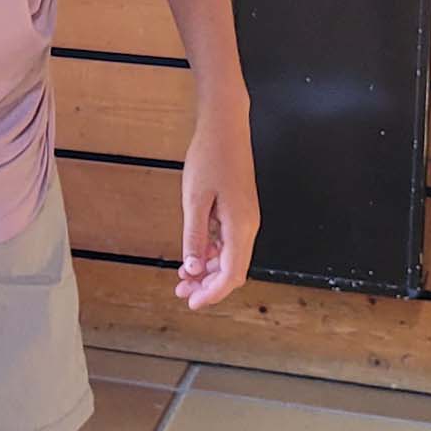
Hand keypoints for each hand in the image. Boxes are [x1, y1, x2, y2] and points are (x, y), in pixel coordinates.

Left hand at [177, 98, 258, 309]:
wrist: (225, 127)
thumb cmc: (210, 157)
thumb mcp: (195, 199)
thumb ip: (194, 236)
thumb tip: (193, 268)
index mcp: (240, 226)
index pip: (231, 274)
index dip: (212, 293)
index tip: (192, 302)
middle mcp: (248, 226)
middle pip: (232, 270)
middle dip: (208, 286)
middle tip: (182, 293)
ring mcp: (245, 219)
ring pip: (229, 257)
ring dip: (207, 271)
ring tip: (183, 278)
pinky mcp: (239, 211)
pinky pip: (227, 242)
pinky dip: (211, 253)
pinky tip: (193, 256)